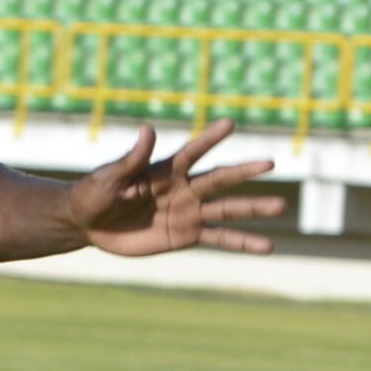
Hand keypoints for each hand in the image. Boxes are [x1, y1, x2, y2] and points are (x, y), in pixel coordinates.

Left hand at [65, 121, 284, 258]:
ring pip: (227, 209)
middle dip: (243, 172)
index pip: (192, 151)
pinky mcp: (188, 235)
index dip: (210, 138)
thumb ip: (132, 159)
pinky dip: (244, 243)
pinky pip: (221, 238)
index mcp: (166, 169)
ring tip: (281, 206)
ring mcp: (189, 212)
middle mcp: (184, 188)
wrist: (89, 223)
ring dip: (254, 208)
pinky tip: (267, 247)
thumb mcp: (110, 177)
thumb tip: (149, 129)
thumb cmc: (96, 193)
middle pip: (219, 179)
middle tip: (269, 163)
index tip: (230, 123)